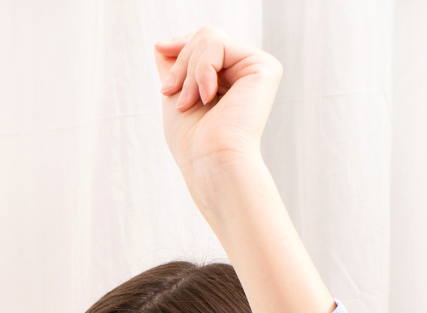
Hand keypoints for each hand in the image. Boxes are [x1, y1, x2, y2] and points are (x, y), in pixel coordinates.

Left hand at [153, 26, 282, 189]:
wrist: (210, 162)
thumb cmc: (192, 141)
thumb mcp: (177, 94)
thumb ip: (175, 66)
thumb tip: (161, 44)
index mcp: (231, 77)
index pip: (203, 43)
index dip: (179, 50)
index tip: (162, 68)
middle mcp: (248, 69)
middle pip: (205, 36)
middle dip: (181, 64)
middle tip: (172, 94)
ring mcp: (258, 67)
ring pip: (209, 38)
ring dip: (188, 72)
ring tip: (189, 103)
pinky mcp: (264, 67)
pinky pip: (218, 45)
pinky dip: (201, 71)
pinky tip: (206, 98)